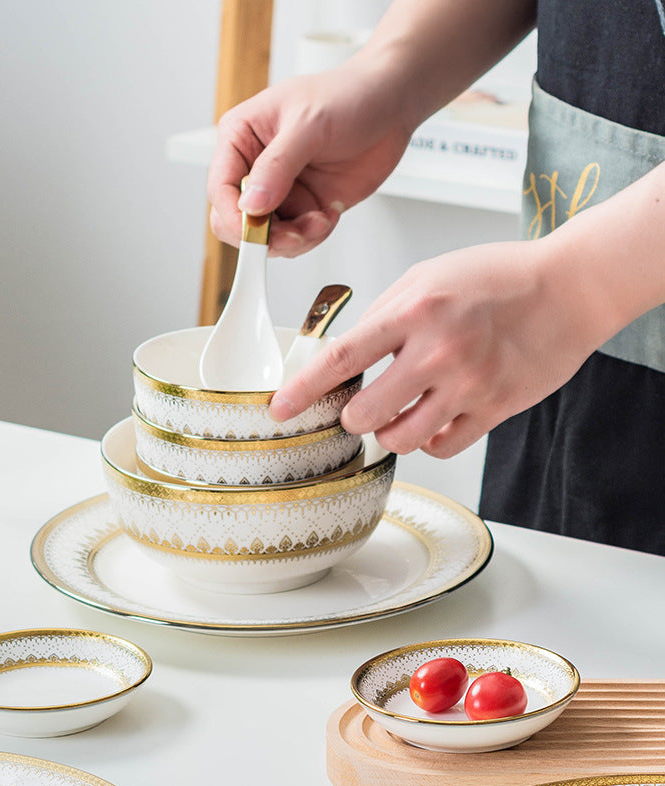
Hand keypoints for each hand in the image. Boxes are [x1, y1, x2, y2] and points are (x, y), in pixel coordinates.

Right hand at [207, 61, 409, 256]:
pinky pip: (296, 239)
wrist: (391, 104)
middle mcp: (256, 168)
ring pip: (268, 237)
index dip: (234, 217)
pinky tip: (329, 215)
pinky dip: (313, 237)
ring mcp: (281, 191)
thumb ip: (277, 165)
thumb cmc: (348, 96)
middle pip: (237, 221)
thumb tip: (251, 203)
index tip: (257, 232)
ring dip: (295, 239)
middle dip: (265, 236)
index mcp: (241, 138)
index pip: (221, 188)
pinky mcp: (305, 207)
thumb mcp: (309, 124)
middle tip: (296, 234)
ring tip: (321, 219)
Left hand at [269, 239, 610, 456]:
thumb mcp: (428, 276)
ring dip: (386, 432)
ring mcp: (469, 384)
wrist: (568, 288)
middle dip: (349, 417)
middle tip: (354, 408)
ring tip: (394, 413)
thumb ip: (384, 314)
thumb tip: (347, 353)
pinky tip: (430, 420)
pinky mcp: (495, 409)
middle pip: (365, 413)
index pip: (342, 357)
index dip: (303, 389)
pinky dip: (426, 440)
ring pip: (401, 438)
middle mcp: (439, 351)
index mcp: (414, 311)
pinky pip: (441, 446)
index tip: (280, 409)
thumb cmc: (497, 277)